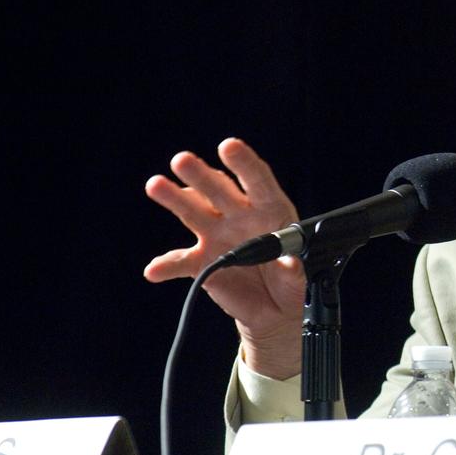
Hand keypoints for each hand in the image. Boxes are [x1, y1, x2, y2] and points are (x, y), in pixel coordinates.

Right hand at [144, 138, 305, 378]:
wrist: (277, 308)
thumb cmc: (293, 280)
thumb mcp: (301, 274)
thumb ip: (294, 267)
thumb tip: (290, 262)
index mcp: (269, 210)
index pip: (257, 181)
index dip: (244, 163)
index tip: (229, 146)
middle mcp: (239, 216)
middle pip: (219, 190)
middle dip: (201, 175)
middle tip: (183, 160)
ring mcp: (217, 236)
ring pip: (194, 212)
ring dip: (175, 198)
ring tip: (156, 184)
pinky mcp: (203, 262)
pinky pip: (181, 262)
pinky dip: (166, 266)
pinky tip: (154, 270)